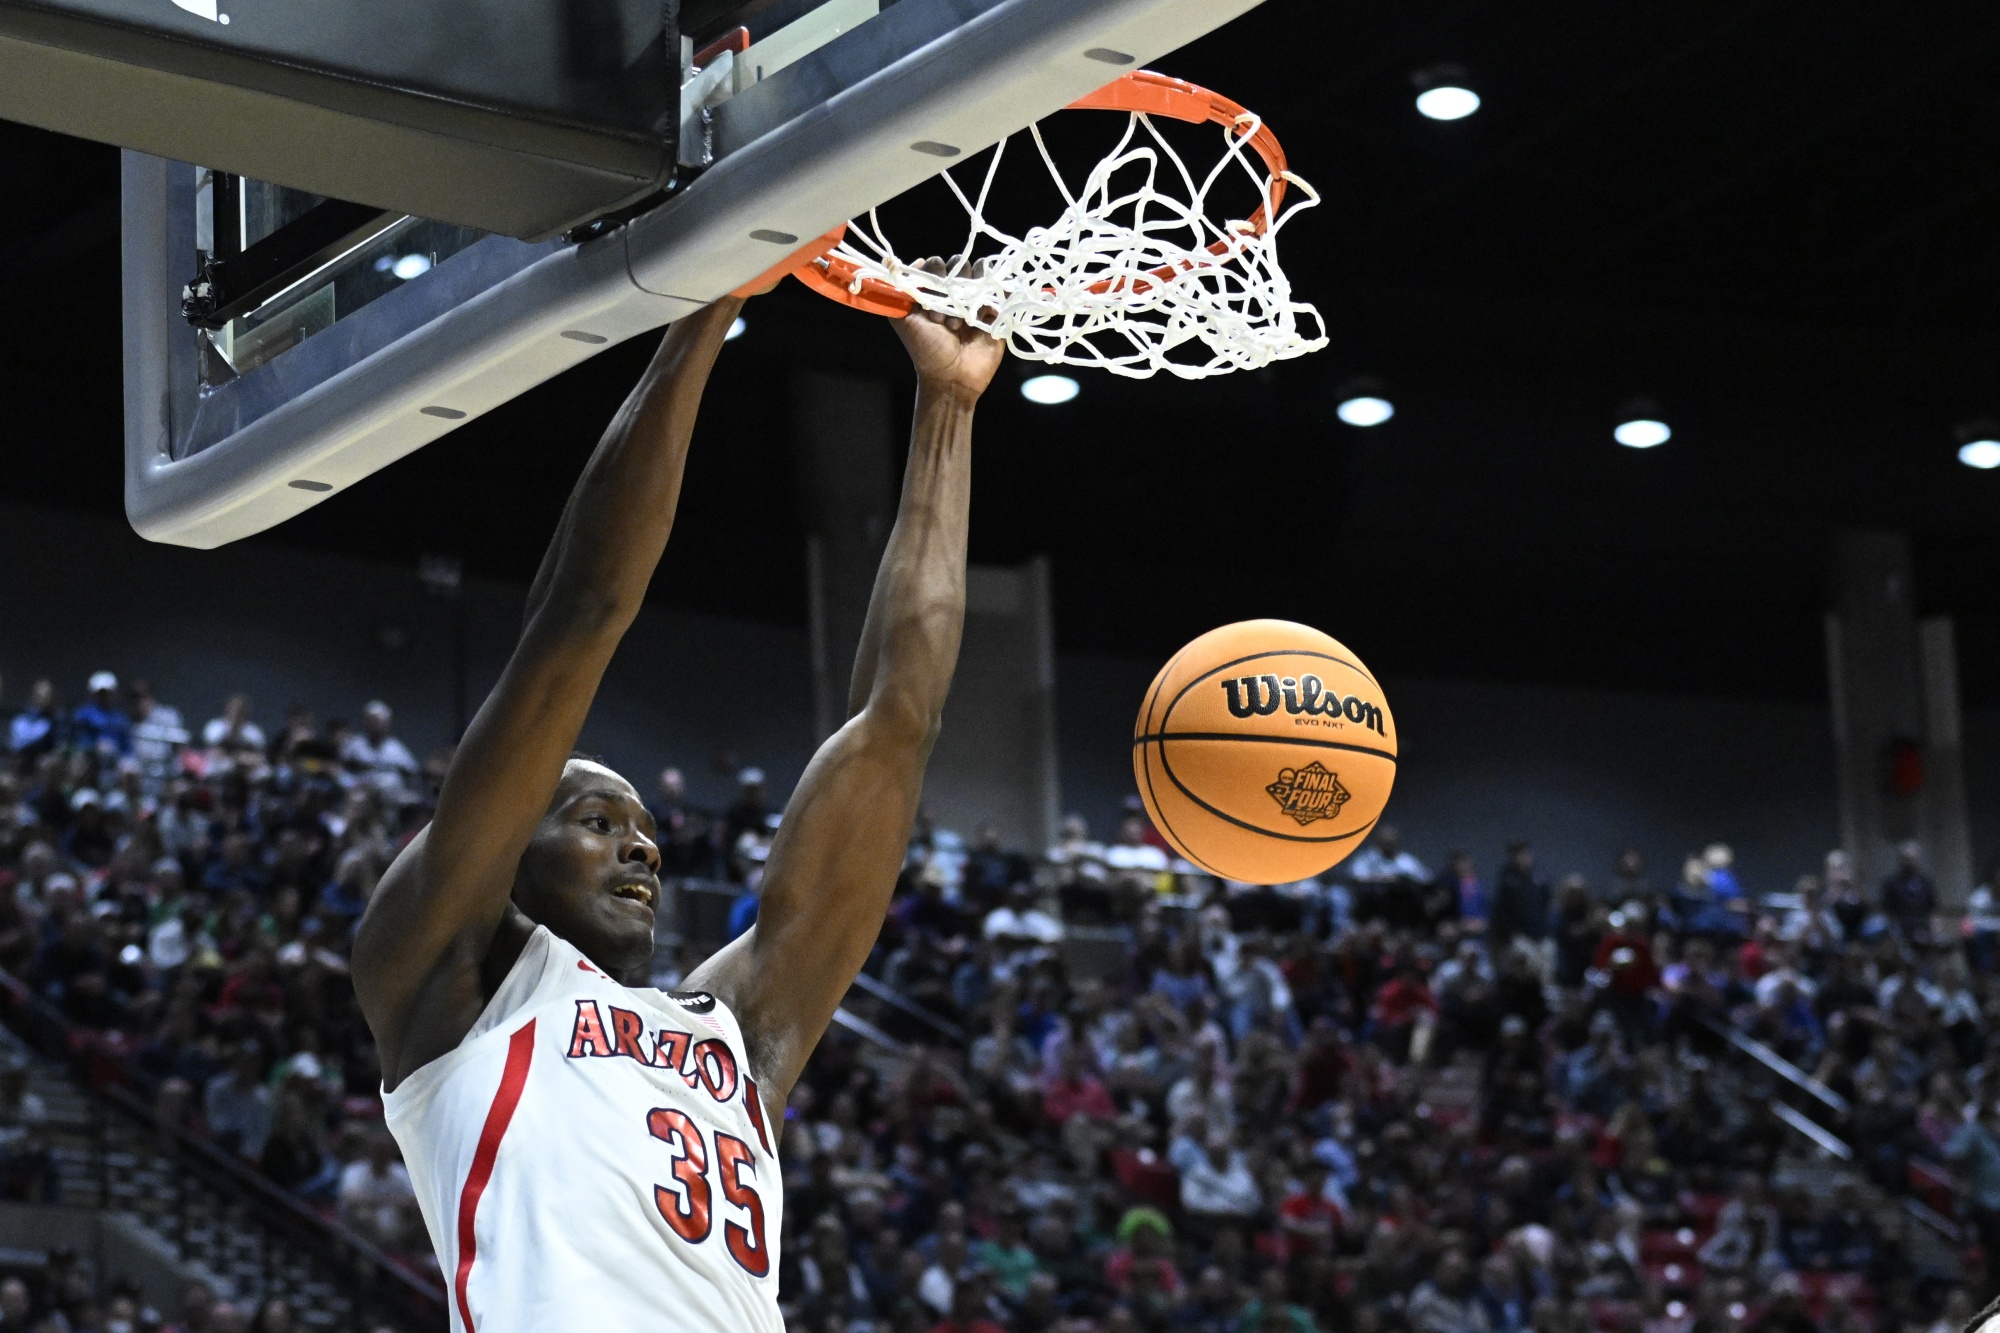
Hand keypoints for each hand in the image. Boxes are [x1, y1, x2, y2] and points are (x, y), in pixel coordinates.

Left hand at [892, 258, 1004, 399]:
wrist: (952, 378)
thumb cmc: (926, 351)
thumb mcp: (903, 320)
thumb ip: (899, 291)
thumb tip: (911, 262)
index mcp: (933, 292)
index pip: (937, 265)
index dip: (934, 281)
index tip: (929, 309)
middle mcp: (955, 293)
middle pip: (960, 266)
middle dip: (952, 290)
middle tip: (946, 321)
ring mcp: (976, 300)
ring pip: (980, 273)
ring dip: (971, 296)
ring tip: (965, 323)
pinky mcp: (996, 311)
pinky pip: (1001, 289)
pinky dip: (994, 294)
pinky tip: (985, 313)